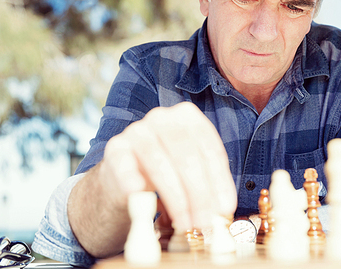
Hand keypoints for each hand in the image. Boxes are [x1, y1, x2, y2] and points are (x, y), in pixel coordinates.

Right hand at [100, 101, 236, 229]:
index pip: (209, 148)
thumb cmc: (166, 172)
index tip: (225, 208)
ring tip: (184, 223)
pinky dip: (131, 180)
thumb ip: (209, 185)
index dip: (219, 181)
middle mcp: (162, 118)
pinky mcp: (115, 149)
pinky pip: (125, 166)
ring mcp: (136, 131)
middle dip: (199, 194)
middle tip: (204, 222)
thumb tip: (223, 209)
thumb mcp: (191, 172)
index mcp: (187, 117)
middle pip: (186, 156)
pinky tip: (138, 194)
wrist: (126, 176)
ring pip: (159, 163)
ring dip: (175, 198)